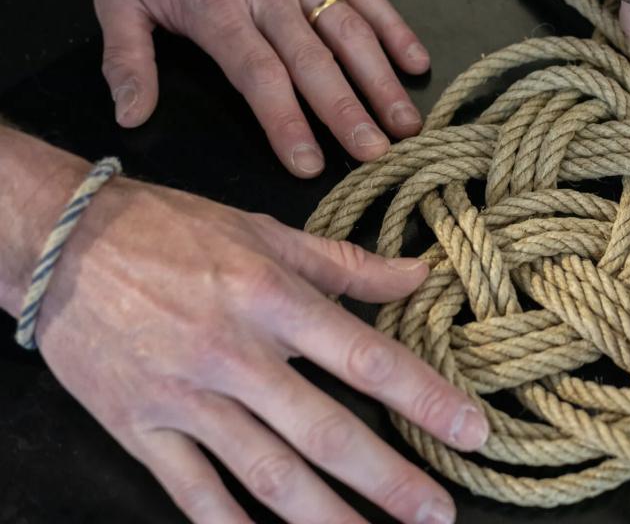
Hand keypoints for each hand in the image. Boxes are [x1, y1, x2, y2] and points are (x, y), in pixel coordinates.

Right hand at [30, 170, 483, 522]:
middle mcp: (235, 353)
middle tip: (437, 513)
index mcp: (273, 298)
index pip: (365, 357)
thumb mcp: (266, 232)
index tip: (470, 430)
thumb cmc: (172, 230)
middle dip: (386, 478)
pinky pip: (192, 490)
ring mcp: (186, 396)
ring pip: (265, 472)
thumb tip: (417, 275)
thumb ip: (346, 264)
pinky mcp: (141, 426)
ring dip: (324, 516)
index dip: (423, 397)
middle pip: (324, 429)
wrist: (63, 241)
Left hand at [96, 0, 429, 177]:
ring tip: (406, 123)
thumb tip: (131, 116)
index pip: (259, 74)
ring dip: (381, 80)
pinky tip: (417, 62)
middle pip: (315, 61)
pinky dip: (395, 28)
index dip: (286, 120)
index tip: (310, 164)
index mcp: (217, 8)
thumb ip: (126, 59)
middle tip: (376, 154)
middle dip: (347, 112)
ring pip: (350, 32)